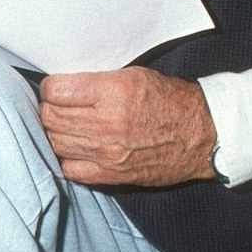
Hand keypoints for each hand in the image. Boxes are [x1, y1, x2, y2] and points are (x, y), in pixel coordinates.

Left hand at [38, 68, 217, 186]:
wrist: (203, 135)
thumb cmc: (170, 100)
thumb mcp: (134, 76)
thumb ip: (97, 81)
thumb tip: (63, 85)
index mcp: (114, 92)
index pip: (56, 91)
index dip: (50, 88)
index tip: (56, 88)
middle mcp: (108, 122)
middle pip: (51, 117)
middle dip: (49, 109)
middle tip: (59, 106)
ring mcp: (108, 152)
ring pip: (56, 142)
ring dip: (55, 132)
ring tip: (66, 125)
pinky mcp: (112, 174)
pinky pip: (70, 168)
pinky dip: (67, 158)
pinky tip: (74, 148)